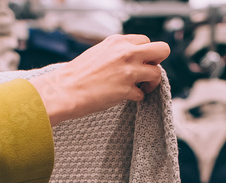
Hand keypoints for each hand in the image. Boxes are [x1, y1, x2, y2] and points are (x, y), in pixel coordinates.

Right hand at [30, 34, 169, 126]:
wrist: (64, 90)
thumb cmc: (76, 75)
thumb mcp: (98, 52)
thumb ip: (117, 51)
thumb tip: (131, 58)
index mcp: (117, 41)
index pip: (146, 40)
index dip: (146, 53)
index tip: (140, 63)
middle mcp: (125, 53)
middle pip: (162, 50)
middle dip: (158, 62)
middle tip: (149, 72)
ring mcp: (127, 71)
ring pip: (157, 73)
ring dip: (151, 83)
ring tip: (142, 88)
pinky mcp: (126, 90)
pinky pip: (143, 94)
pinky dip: (137, 97)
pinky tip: (126, 98)